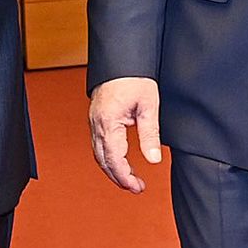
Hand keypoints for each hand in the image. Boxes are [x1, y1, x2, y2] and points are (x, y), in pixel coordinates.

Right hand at [89, 77, 162, 193]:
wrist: (121, 59)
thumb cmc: (134, 78)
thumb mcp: (149, 106)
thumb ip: (150, 134)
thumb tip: (153, 159)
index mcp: (108, 123)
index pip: (114, 159)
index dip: (125, 177)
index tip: (137, 187)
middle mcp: (97, 125)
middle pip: (103, 161)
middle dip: (119, 177)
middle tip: (136, 188)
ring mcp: (94, 122)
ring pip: (99, 154)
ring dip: (113, 169)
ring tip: (131, 179)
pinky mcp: (97, 119)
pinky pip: (99, 144)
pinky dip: (109, 157)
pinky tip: (121, 161)